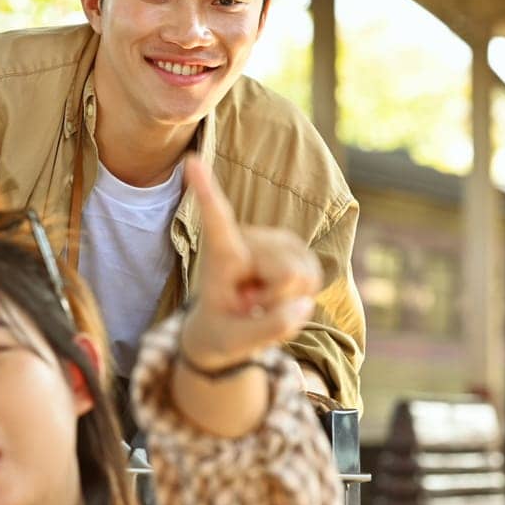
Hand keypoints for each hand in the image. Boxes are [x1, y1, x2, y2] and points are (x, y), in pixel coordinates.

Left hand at [178, 155, 320, 371]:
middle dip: (276, 299)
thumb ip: (267, 329)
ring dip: (286, 298)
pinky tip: (276, 293)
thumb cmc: (222, 331)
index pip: (216, 220)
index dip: (207, 190)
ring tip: (258, 298)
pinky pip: (314, 277)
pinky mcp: (296, 247)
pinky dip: (300, 295)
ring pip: (304, 277)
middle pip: (288, 275)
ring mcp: (276, 239)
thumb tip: (303, 305)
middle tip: (249, 303)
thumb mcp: (234, 344)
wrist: (227, 327)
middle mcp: (249, 238)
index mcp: (220, 255)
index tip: (190, 160)